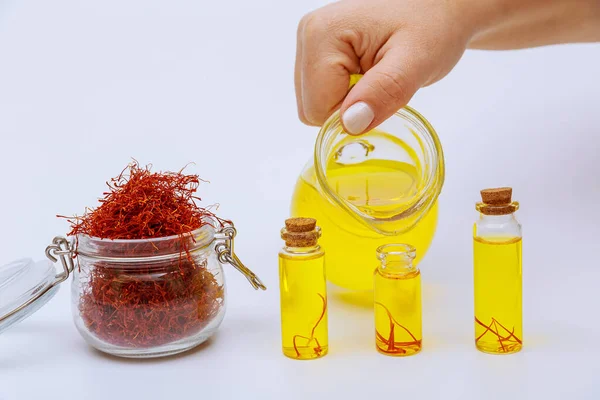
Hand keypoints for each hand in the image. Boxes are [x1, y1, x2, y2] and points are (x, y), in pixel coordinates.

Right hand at [294, 0, 478, 134]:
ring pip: (315, 104)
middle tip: (383, 83)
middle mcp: (307, 35)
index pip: (315, 110)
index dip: (352, 116)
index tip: (383, 92)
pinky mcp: (320, 49)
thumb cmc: (433, 26)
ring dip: (349, 102)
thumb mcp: (417, 62)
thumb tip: (350, 124)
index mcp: (321, 35)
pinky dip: (347, 94)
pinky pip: (323, 93)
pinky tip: (369, 73)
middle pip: (311, 108)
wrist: (441, 6)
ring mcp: (310, 41)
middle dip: (349, 109)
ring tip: (378, 75)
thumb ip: (385, 91)